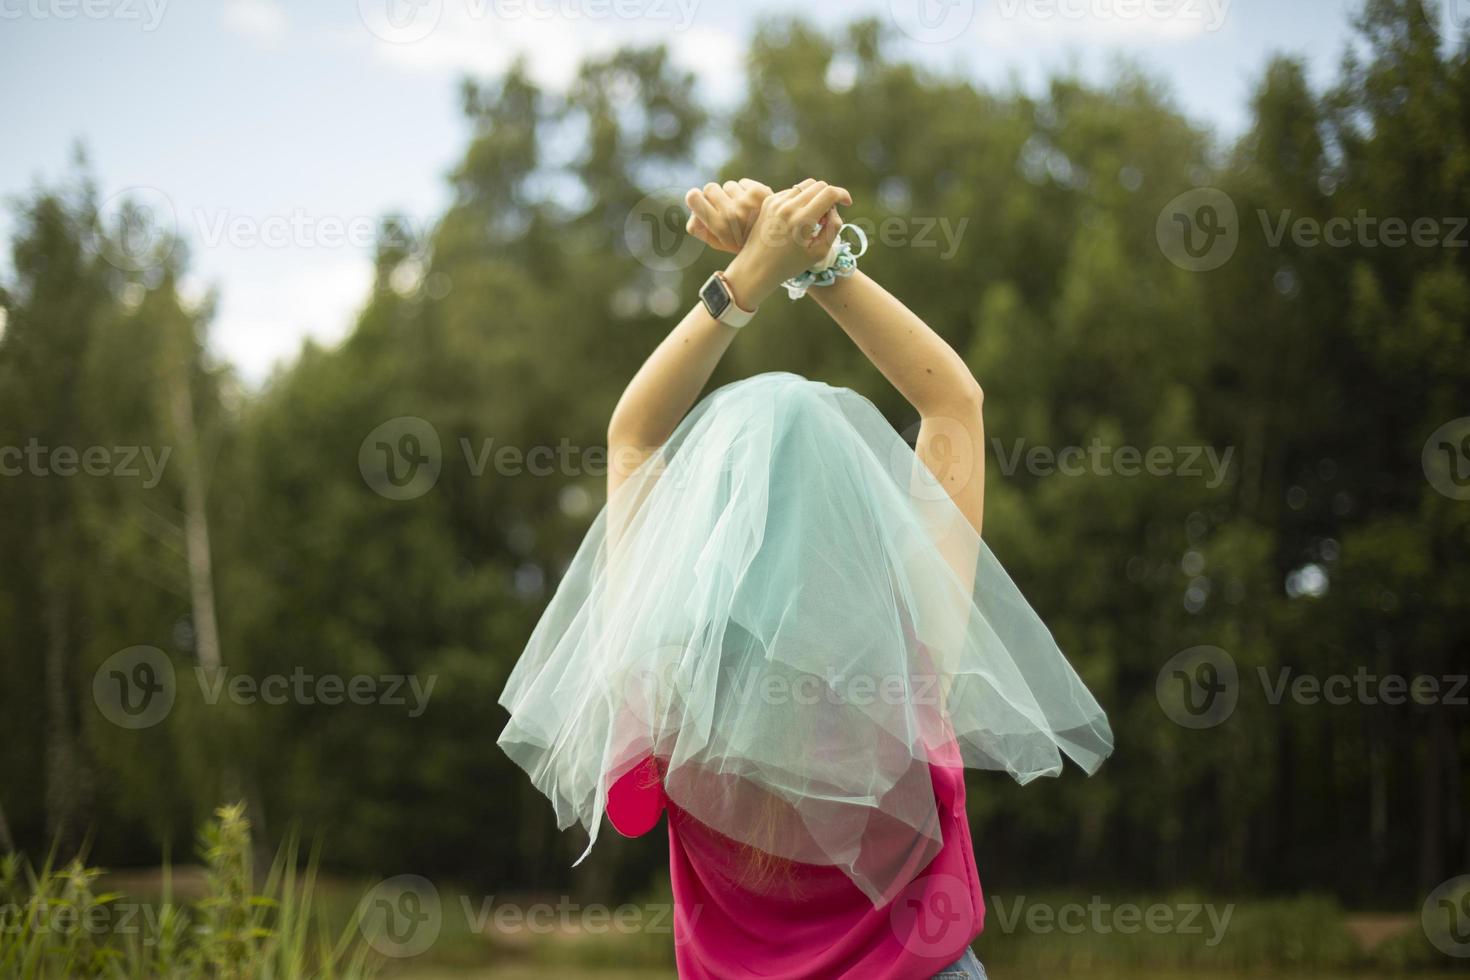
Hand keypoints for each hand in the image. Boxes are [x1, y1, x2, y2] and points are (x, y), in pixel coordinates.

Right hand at [685, 179, 772, 253]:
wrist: (778, 241)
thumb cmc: (743, 242)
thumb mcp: (719, 242)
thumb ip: (700, 229)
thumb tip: (692, 214)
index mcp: (719, 227)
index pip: (693, 197)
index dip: (694, 197)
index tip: (697, 199)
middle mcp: (731, 214)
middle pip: (709, 188)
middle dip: (714, 195)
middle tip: (723, 206)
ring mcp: (746, 201)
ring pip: (727, 185)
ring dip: (732, 194)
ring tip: (742, 209)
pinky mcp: (759, 191)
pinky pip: (742, 182)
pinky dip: (745, 191)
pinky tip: (754, 205)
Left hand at [722, 179, 852, 307]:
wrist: (756, 268)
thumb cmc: (790, 265)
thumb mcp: (819, 252)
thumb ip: (833, 228)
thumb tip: (833, 209)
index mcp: (802, 220)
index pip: (829, 193)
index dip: (843, 195)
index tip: (847, 203)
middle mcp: (788, 206)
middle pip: (819, 185)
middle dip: (829, 196)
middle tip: (827, 216)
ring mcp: (776, 201)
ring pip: (805, 186)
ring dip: (815, 197)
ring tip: (812, 218)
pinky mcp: (768, 201)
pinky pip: (792, 191)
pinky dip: (800, 200)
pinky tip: (797, 218)